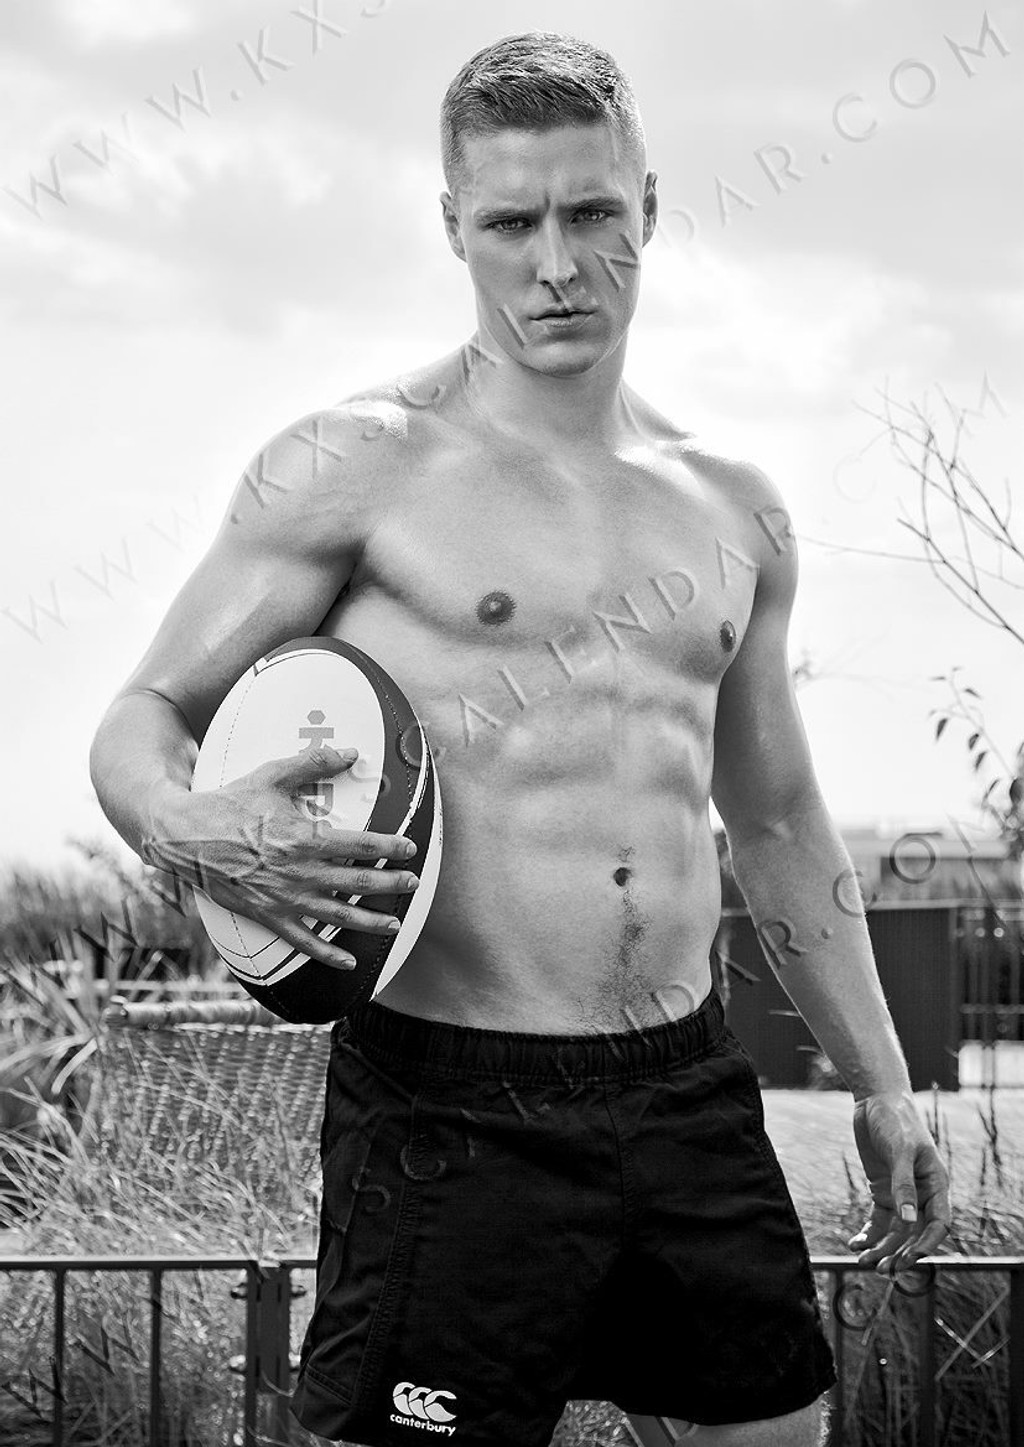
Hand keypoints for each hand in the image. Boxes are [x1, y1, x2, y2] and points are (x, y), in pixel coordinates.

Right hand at [143, 745, 419, 970]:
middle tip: (413, 883)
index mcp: (303, 837)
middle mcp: (299, 871)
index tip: (410, 850)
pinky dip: (327, 954)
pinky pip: (303, 941)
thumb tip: (352, 752)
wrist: (184, 837)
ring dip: (370, 922)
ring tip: (394, 924)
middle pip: (357, 882)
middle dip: (390, 885)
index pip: (359, 845)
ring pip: (337, 916)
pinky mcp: (267, 916)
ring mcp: (284, 898)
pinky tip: (348, 961)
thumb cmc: (230, 803)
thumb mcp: (271, 776)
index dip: (389, 848)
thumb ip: (313, 763)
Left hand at [847, 1091, 950, 1275]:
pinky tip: (855, 1243)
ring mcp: (901, 1193)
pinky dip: (868, 1233)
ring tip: (864, 1261)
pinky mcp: (882, 1189)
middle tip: (883, 1269)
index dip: (926, 1244)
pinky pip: (878, 1219)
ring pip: (895, 1230)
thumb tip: (908, 1221)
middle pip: (915, 1233)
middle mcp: (921, 1193)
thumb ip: (904, 1185)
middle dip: (900, 1252)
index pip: (938, 1224)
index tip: (908, 1259)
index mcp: (936, 1184)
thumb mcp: (900, 1150)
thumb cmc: (895, 1121)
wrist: (876, 1100)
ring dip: (882, 1247)